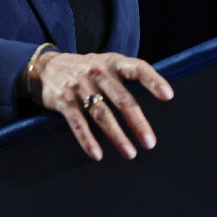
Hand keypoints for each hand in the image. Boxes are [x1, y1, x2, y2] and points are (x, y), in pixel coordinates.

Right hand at [26, 51, 173, 160]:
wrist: (47, 67)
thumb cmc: (89, 70)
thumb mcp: (107, 64)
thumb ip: (128, 76)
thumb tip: (161, 97)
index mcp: (113, 62)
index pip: (137, 68)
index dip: (153, 80)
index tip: (168, 95)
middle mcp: (97, 71)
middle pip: (121, 98)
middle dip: (137, 122)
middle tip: (150, 142)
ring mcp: (79, 85)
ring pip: (101, 114)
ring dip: (117, 136)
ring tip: (130, 153)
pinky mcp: (64, 100)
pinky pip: (77, 122)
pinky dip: (87, 139)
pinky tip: (97, 154)